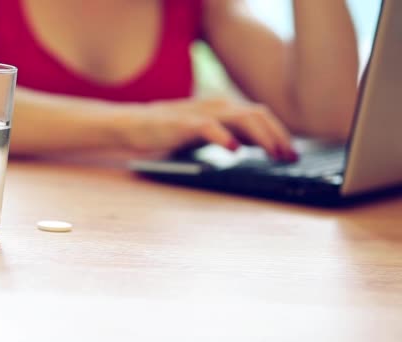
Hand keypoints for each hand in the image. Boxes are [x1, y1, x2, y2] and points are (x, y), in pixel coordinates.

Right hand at [118, 98, 297, 160]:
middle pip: (257, 114)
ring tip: (272, 153)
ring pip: (239, 118)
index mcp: (223, 109)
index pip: (260, 116)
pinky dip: (223, 136)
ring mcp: (199, 113)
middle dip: (278, 135)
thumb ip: (230, 134)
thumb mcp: (207, 134)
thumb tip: (259, 144)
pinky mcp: (181, 124)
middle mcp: (216, 106)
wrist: (133, 125)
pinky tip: (234, 149)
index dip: (280, 133)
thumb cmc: (169, 132)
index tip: (293, 154)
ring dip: (261, 136)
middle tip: (289, 157)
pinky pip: (207, 127)